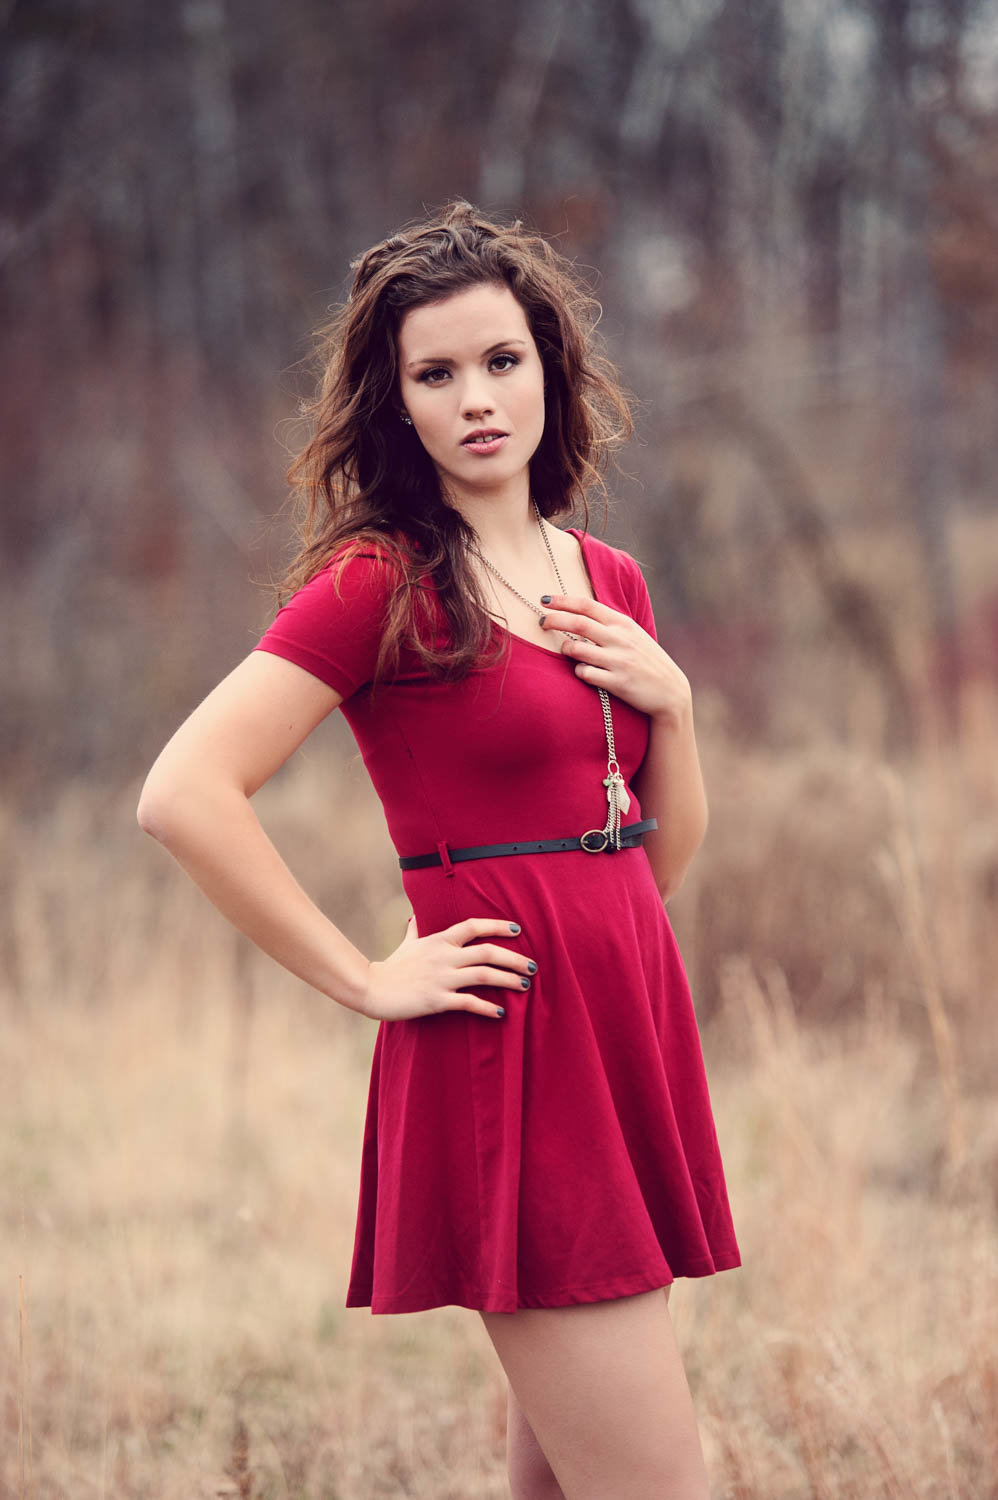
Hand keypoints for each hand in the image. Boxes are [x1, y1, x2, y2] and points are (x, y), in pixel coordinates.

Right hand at [363, 914, 535, 1021]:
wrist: (371, 989)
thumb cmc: (391, 967)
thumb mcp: (407, 944)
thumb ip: (415, 930)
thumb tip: (414, 915)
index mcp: (439, 940)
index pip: (474, 926)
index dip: (498, 926)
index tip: (518, 929)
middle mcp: (444, 956)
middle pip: (488, 951)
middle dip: (515, 958)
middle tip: (533, 966)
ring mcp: (441, 978)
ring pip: (484, 975)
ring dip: (508, 980)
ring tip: (525, 986)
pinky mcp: (437, 1000)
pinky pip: (469, 1003)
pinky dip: (488, 1008)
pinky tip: (501, 1013)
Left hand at [539, 595, 691, 724]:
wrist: (671, 692)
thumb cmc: (648, 661)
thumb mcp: (634, 635)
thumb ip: (610, 625)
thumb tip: (580, 612)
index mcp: (623, 624)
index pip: (587, 606)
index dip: (563, 601)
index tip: (545, 600)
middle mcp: (620, 640)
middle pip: (578, 624)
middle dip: (554, 620)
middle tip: (540, 621)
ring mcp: (619, 661)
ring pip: (577, 650)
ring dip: (566, 649)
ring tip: (566, 650)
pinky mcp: (617, 683)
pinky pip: (585, 674)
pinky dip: (579, 671)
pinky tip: (584, 672)